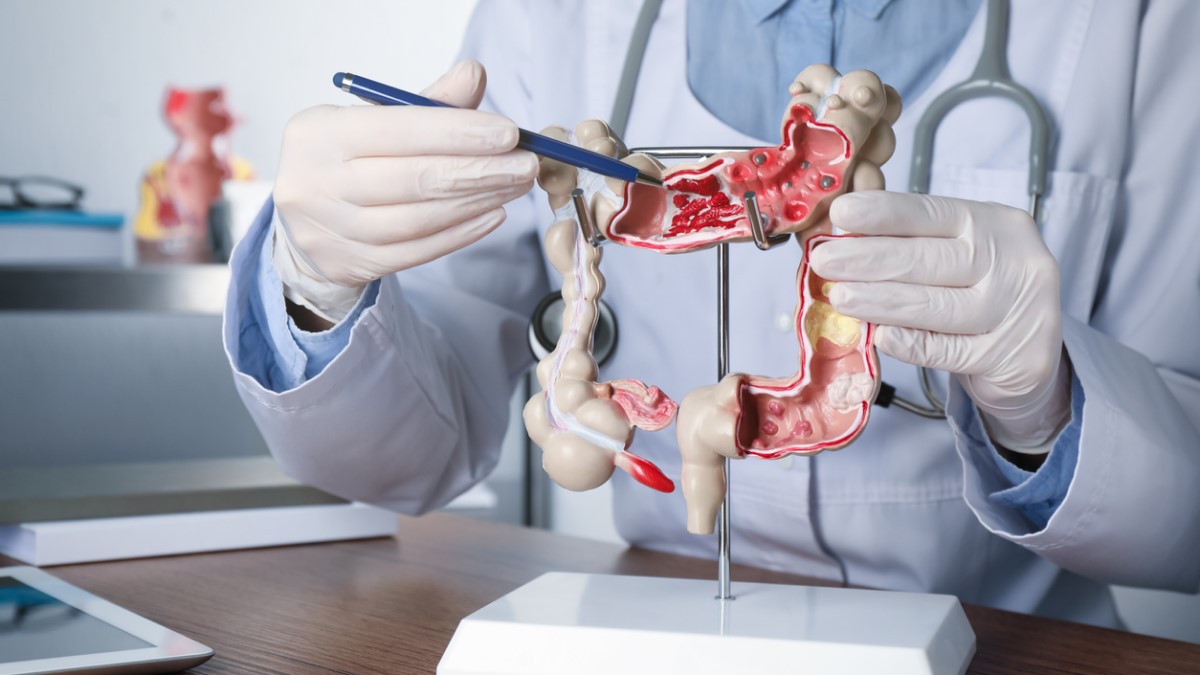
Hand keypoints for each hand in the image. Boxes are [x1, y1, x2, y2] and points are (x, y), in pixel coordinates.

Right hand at [272, 60, 538, 320]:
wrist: (303, 219)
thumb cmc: (347, 159)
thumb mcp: (371, 122)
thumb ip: (424, 103)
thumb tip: (474, 75)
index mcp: (319, 134)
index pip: (400, 130)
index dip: (460, 132)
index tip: (509, 134)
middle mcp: (317, 183)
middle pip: (416, 179)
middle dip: (481, 170)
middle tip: (527, 164)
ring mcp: (331, 231)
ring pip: (421, 218)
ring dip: (478, 201)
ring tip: (514, 186)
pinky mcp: (352, 265)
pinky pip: (418, 251)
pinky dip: (462, 233)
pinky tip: (492, 214)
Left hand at [810, 191, 1070, 450]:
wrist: (1031, 357)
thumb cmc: (977, 295)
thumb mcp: (954, 255)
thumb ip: (909, 241)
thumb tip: (845, 227)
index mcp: (995, 224)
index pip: (933, 213)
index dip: (884, 213)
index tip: (840, 212)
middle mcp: (1014, 261)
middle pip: (931, 259)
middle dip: (869, 259)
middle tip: (824, 262)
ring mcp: (1019, 311)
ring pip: (937, 306)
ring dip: (880, 302)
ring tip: (839, 297)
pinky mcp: (1014, 357)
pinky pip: (950, 351)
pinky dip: (911, 344)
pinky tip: (880, 337)